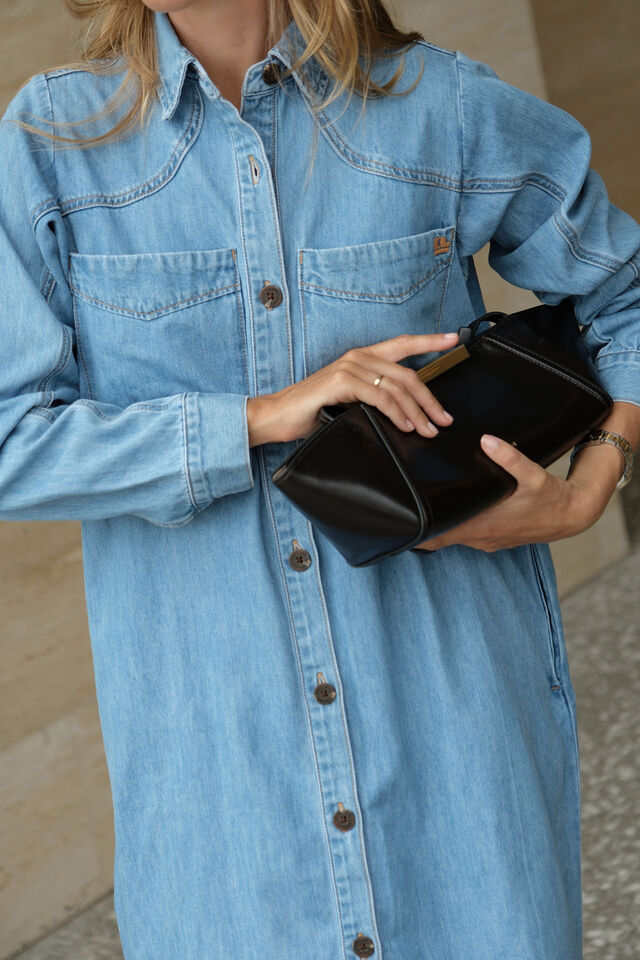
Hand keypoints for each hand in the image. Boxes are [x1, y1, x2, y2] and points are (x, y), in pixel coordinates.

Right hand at [246, 331, 460, 446]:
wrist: (278, 416)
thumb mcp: (350, 401)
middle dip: (430, 400)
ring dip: (417, 412)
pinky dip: (397, 413)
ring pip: (397, 388)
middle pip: (407, 375)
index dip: (430, 341)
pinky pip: (380, 397)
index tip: (454, 341)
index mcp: (362, 358)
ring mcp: (349, 367)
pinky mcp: (341, 382)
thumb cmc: (313, 411)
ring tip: (428, 430)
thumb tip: (407, 414)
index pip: (402, 345)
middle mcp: (358, 357)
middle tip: (444, 421)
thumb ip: (374, 398)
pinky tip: (405, 425)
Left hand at [413, 432, 605, 552]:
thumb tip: (486, 440)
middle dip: (420, 524)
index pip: (437, 537)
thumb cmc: (551, 498)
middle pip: (438, 537)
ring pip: (451, 535)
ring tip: (420, 502)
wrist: (572, 515)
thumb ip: (510, 458)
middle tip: (402, 505)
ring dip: (438, 523)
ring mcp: (485, 540)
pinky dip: (454, 524)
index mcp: (481, 526)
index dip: (415, 532)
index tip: (398, 520)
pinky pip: (465, 534)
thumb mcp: (534, 475)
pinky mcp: (492, 538)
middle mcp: (479, 537)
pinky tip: (450, 507)